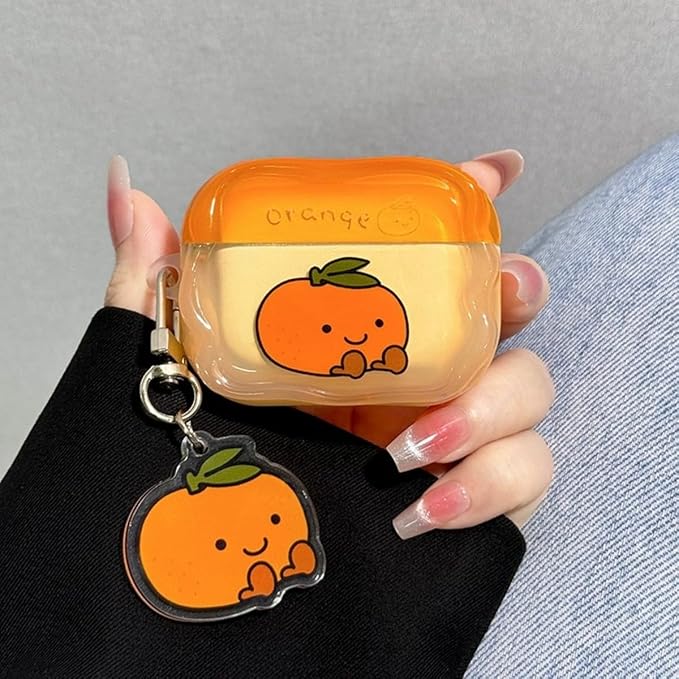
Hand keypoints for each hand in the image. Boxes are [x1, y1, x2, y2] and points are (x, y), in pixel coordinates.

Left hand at [105, 151, 552, 539]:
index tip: (494, 173)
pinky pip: (525, 473)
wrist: (226, 570)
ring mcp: (453, 432)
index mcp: (361, 331)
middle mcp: (416, 372)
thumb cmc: (208, 461)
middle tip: (505, 288)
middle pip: (500, 310)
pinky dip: (488, 485)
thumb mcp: (178, 365)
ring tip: (411, 448)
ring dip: (492, 404)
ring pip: (528, 387)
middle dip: (516, 288)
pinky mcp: (474, 495)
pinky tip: (425, 507)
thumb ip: (157, 280)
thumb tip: (129, 188)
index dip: (470, 209)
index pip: (431, 257)